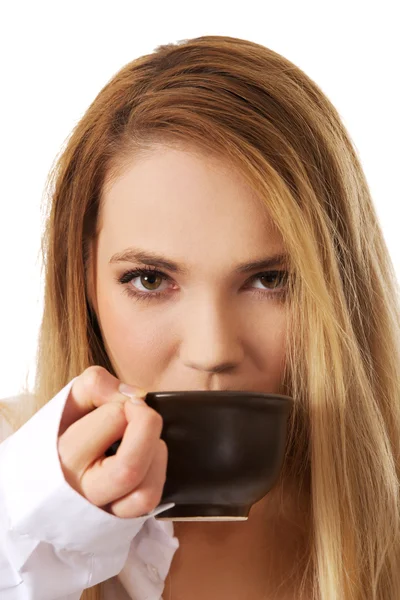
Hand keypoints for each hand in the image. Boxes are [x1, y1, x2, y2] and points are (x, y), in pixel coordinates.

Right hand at [57, 365, 167, 517]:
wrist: (44, 478)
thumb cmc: (61, 434)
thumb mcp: (69, 401)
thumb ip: (96, 385)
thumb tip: (134, 394)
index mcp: (64, 458)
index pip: (113, 420)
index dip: (125, 403)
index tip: (121, 402)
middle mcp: (83, 492)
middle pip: (130, 467)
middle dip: (148, 427)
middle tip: (142, 412)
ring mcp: (103, 512)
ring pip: (146, 494)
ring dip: (156, 456)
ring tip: (144, 439)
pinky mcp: (121, 522)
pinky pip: (150, 507)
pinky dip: (156, 478)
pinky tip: (147, 459)